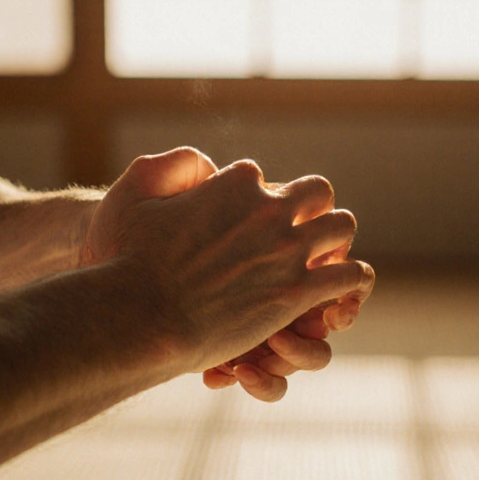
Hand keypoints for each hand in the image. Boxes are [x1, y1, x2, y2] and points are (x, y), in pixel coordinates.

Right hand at [80, 148, 373, 398]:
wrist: (142, 315)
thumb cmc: (129, 259)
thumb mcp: (134, 195)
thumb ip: (168, 167)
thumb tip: (204, 163)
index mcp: (236, 184)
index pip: (261, 176)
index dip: (253, 196)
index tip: (243, 218)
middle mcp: (270, 209)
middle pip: (318, 190)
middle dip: (310, 208)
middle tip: (297, 231)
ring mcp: (289, 250)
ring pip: (342, 226)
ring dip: (332, 239)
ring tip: (320, 257)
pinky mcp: (298, 292)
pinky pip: (349, 274)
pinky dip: (347, 279)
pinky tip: (333, 290)